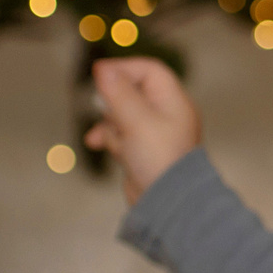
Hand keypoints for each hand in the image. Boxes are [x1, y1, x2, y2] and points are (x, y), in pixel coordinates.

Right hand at [86, 56, 201, 202]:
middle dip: (113, 101)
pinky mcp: (141, 150)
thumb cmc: (158, 159)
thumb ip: (118, 92)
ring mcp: (153, 133)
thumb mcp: (136, 120)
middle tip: (103, 108)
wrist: (167, 203)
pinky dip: (109, 138)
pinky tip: (98, 145)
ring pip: (122, 114)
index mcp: (173, 101)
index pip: (149, 71)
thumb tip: (103, 68)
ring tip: (109, 138)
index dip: (123, 68)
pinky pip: (120, 134)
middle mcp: (166, 114)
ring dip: (109, 124)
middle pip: (132, 92)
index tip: (99, 74)